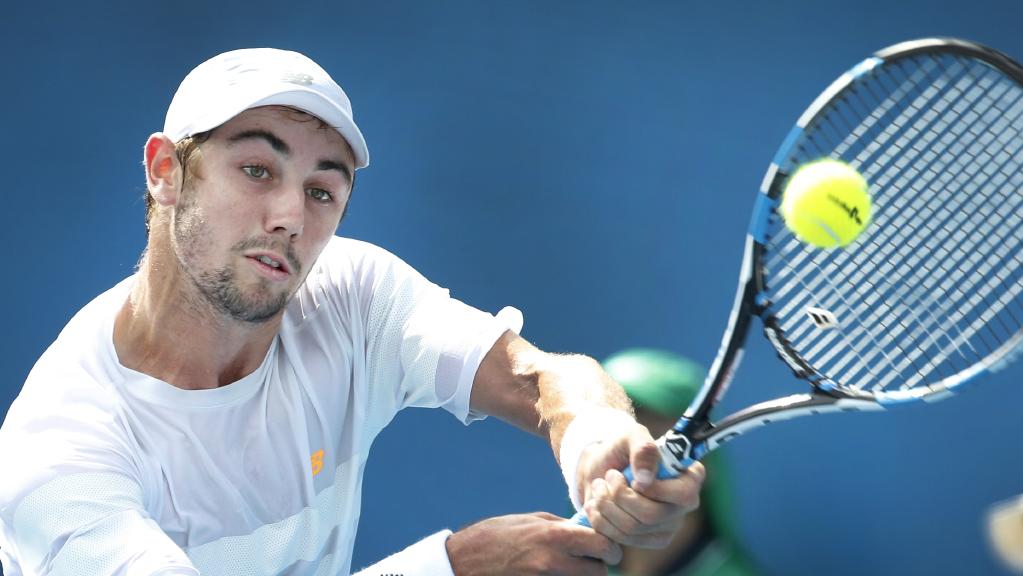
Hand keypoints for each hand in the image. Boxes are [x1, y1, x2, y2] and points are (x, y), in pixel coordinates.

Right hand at [446, 512, 621, 575]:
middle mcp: (553, 561)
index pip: (601, 545)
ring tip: (573, 568)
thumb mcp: (530, 520)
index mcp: (554, 536)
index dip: (610, 549)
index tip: (609, 550)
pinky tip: (556, 575)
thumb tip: (585, 529)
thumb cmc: (496, 535)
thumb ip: (560, 525)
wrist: (464, 561)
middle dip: (599, 568)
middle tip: (594, 563)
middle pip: (598, 572)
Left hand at [577, 424, 704, 547]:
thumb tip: (646, 479)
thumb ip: (642, 450)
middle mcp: (683, 506)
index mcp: (690, 478)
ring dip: (606, 504)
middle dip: (620, 495)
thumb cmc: (622, 449)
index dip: (654, 490)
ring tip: (599, 486)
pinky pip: (619, 539)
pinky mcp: (645, 541)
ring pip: (632, 529)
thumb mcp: (630, 436)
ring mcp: (665, 527)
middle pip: (651, 515)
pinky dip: (600, 519)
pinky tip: (595, 503)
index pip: (684, 495)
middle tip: (609, 476)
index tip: (632, 478)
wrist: (600, 468)